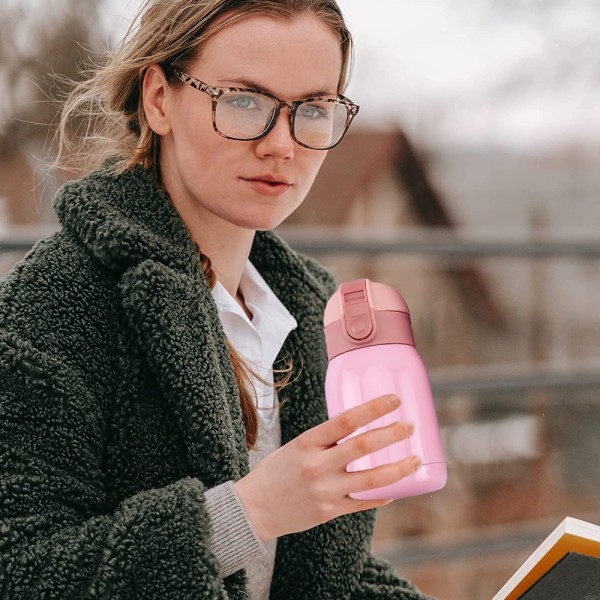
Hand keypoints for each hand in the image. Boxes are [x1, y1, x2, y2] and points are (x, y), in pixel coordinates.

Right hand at [233, 394, 420, 541]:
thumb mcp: (295, 446)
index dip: (373, 408)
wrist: (254, 509)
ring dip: (398, 468)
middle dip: (392, 434)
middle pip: (363, 446)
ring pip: (371, 478)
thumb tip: (357, 428)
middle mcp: (317, 465)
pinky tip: (396, 489)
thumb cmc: (275, 472)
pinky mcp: (330, 511)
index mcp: (307, 442)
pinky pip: (364, 503)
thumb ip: (324, 440)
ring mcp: (325, 490)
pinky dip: (383, 495)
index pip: (346, 420)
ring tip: (416, 459)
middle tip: (410, 426)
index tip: (394, 400)